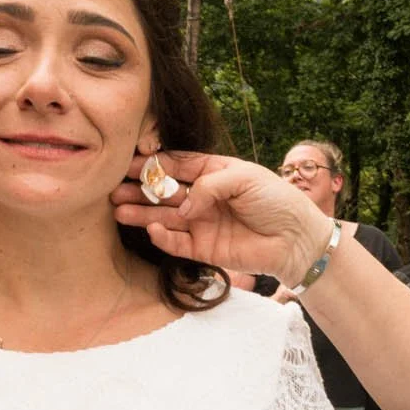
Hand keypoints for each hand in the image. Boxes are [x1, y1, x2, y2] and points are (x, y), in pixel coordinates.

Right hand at [111, 151, 334, 286]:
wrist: (295, 238)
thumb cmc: (276, 200)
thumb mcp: (243, 178)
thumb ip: (209, 185)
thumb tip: (183, 206)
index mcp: (215, 173)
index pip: (178, 165)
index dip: (155, 163)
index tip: (129, 161)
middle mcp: (205, 197)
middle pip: (165, 191)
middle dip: (141, 189)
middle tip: (114, 187)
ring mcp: (203, 223)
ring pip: (165, 217)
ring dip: (142, 213)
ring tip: (118, 209)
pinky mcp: (205, 249)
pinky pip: (177, 243)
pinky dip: (163, 237)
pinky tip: (151, 229)